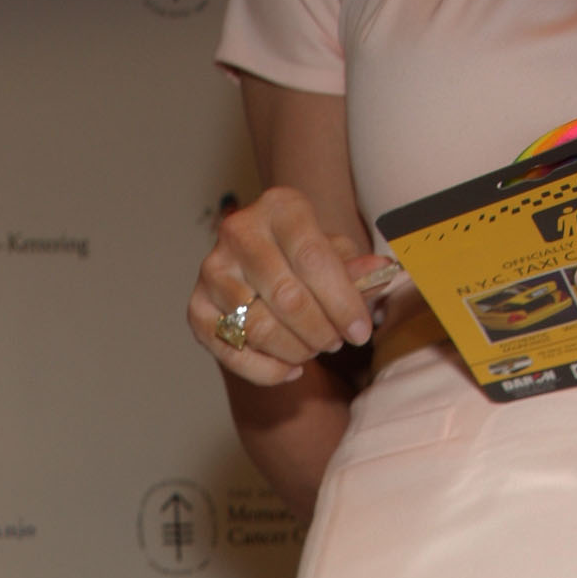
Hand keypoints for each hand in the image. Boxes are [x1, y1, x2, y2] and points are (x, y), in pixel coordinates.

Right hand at [188, 186, 379, 385]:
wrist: (257, 266)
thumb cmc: (301, 258)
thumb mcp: (333, 255)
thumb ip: (355, 268)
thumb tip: (381, 273)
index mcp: (279, 206)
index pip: (314, 258)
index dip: (342, 302)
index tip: (361, 332)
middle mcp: (238, 231)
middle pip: (287, 297)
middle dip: (320, 330)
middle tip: (336, 343)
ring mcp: (212, 271)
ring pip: (260, 328)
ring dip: (296, 350)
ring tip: (313, 350)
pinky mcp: (195, 309)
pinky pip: (234, 354)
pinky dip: (268, 371)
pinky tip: (291, 368)